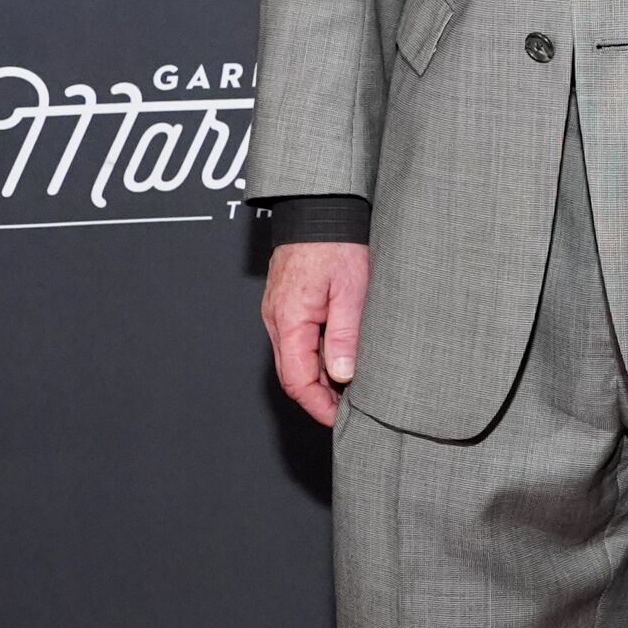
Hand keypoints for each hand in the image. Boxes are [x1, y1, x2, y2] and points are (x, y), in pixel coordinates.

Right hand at [261, 241, 370, 427]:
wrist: (320, 208)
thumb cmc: (336, 242)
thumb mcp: (351, 290)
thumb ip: (344, 335)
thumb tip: (342, 375)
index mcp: (289, 319)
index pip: (296, 380)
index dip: (317, 406)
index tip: (339, 419)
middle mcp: (276, 318)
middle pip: (292, 373)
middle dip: (319, 397)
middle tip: (349, 408)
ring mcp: (278, 311)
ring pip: (294, 357)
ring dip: (319, 377)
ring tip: (351, 386)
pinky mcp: (287, 302)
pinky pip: (296, 339)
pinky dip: (316, 355)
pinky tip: (340, 357)